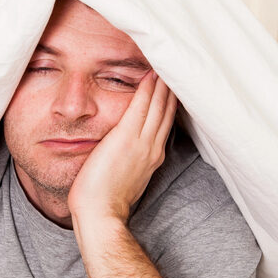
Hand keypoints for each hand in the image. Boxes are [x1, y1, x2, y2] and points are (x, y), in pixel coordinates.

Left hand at [68, 70, 177, 223]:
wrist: (101, 213)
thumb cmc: (106, 200)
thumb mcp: (126, 177)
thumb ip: (130, 160)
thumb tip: (124, 151)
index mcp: (152, 157)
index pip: (165, 123)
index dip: (170, 103)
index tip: (173, 86)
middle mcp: (153, 148)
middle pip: (168, 111)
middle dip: (173, 89)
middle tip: (176, 67)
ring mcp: (142, 142)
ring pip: (159, 106)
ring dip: (164, 83)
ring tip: (166, 64)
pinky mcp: (126, 137)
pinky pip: (141, 106)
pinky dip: (148, 89)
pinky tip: (151, 74)